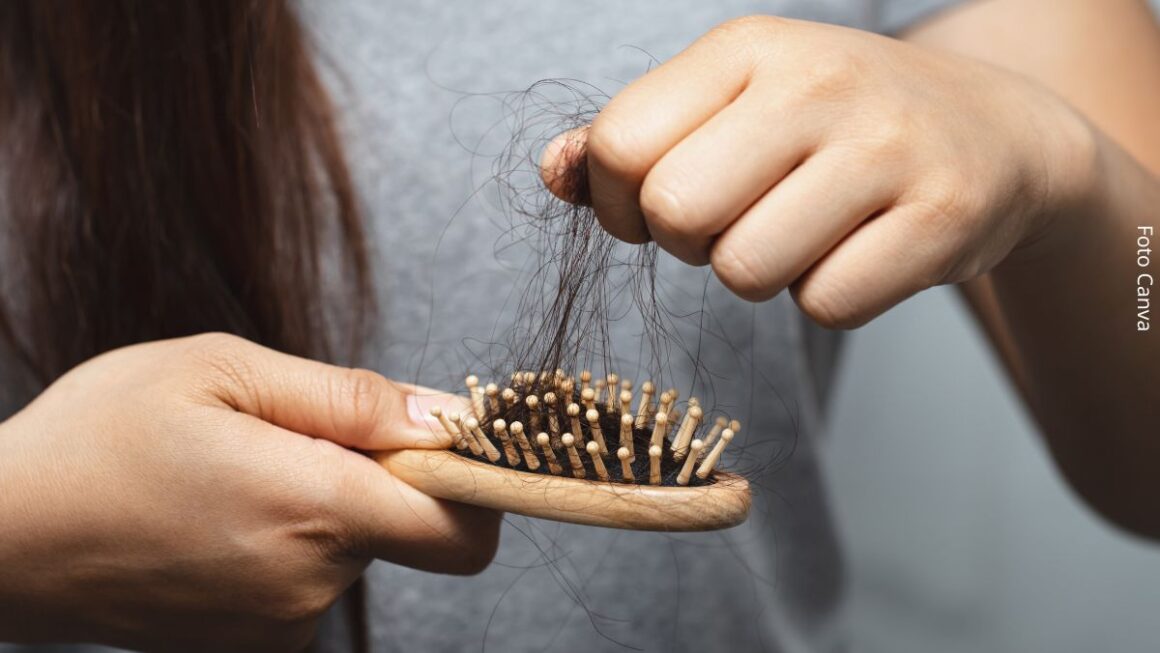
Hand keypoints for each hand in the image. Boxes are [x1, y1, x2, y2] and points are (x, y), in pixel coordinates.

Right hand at [0, 333, 499, 650]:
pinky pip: (310, 580)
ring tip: (232, 475)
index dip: (474, 480)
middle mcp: (309, 582)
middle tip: (288, 436)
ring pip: (352, 549)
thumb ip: (348, 397)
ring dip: (320, 505)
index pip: (462, 525)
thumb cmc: (98, 438)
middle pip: (407, 527)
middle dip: (375, 476)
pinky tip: (220, 516)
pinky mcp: (252, 644)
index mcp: (313, 506)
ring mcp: (279, 624)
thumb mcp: (222, 371)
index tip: (444, 443)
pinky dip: (288, 543)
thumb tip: (445, 415)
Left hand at [542, 16, 1095, 326]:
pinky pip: (827, 306)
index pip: (620, 145)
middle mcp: (817, 82)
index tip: (660, 207)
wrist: (994, 133)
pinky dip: (831, 297)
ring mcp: (887, 146)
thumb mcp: (733, 104)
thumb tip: (554, 173)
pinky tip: (861, 250)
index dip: (620, 202)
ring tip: (805, 230)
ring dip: (761, 274)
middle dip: (690, 243)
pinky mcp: (943, 215)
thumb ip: (633, 138)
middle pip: (675, 213)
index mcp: (747, 48)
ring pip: (746, 271)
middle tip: (737, 222)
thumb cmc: (833, 126)